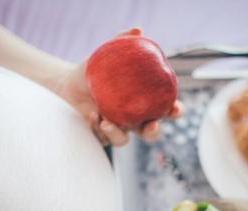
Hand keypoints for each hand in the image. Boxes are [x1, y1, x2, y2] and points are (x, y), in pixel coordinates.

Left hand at [58, 28, 183, 146]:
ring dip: (117, 134)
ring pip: (124, 141)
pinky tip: (92, 115)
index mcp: (145, 102)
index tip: (176, 109)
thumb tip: (138, 30)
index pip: (166, 108)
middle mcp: (135, 119)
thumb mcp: (108, 53)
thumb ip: (123, 41)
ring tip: (105, 122)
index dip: (175, 111)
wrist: (71, 82)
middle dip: (154, 132)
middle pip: (150, 133)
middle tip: (151, 126)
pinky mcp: (102, 135)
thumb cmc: (97, 68)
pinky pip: (103, 137)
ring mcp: (119, 129)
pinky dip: (97, 127)